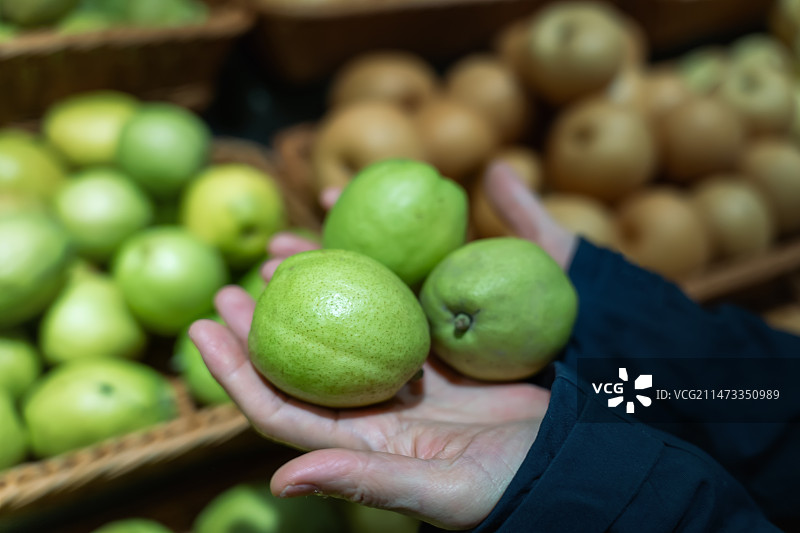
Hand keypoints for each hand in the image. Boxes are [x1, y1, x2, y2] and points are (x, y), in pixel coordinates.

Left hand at [190, 160, 572, 528]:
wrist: (571, 456)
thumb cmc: (510, 483)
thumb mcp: (445, 492)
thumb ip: (366, 483)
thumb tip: (279, 481)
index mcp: (360, 442)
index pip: (278, 408)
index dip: (234, 372)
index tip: (200, 326)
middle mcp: (370, 408)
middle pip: (299, 362)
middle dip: (256, 326)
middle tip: (229, 283)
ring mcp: (401, 376)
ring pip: (340, 327)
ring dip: (308, 291)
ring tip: (279, 253)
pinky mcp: (435, 351)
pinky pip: (390, 306)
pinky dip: (368, 276)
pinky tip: (353, 245)